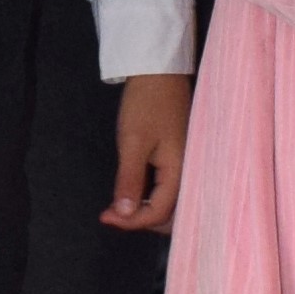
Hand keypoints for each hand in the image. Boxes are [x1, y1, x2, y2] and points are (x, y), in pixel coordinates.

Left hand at [103, 69, 190, 230]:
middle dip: (142, 221)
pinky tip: (133, 191)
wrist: (159, 72)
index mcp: (180, 171)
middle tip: (113, 214)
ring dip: (146, 210)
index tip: (105, 217)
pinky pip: (169, 189)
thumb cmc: (146, 103)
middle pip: (171, 215)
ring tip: (120, 205)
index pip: (158, 213)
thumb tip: (124, 215)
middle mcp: (189, 173)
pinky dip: (151, 197)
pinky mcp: (180, 159)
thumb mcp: (133, 142)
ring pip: (171, 204)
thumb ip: (129, 180)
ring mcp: (186, 166)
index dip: (131, 221)